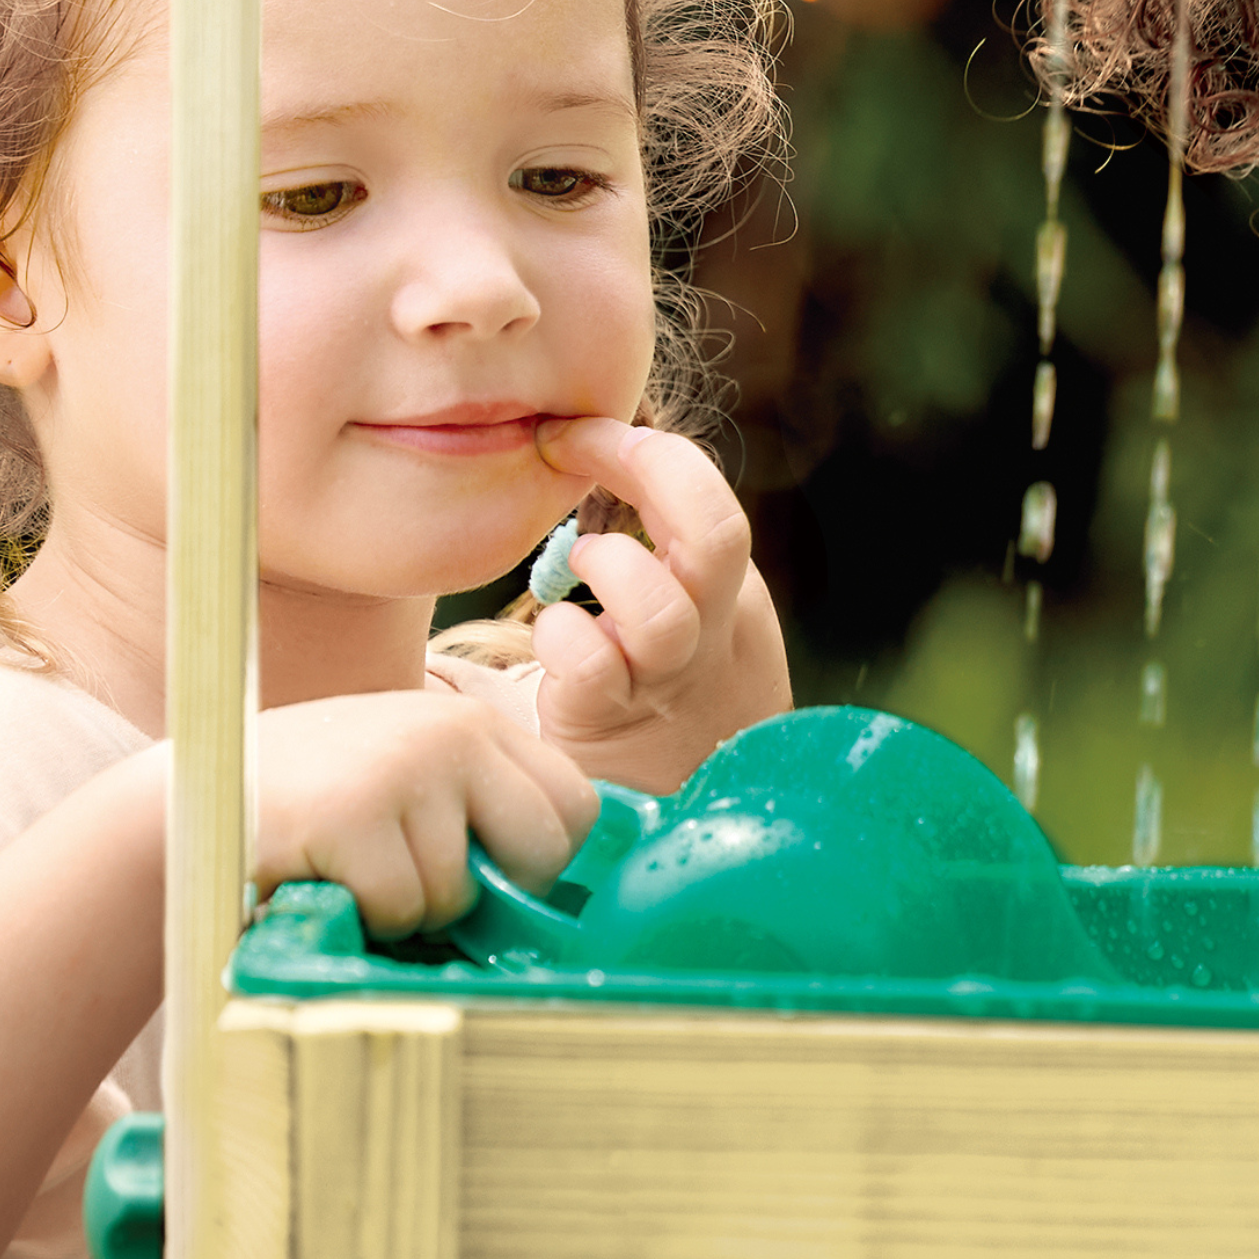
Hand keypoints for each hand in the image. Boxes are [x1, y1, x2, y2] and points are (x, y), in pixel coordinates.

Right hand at [252, 689, 597, 936]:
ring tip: (355, 875)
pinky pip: (397, 907)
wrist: (187, 799)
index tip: (496, 882)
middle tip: (430, 897)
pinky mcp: (350, 815)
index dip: (543, 862)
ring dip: (407, 912)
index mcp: (476, 722)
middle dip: (495, 896)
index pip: (575, 803)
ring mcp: (403, 769)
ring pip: (457, 892)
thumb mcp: (411, 778)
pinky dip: (365, 917)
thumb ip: (478, 810)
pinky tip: (326, 880)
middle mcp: (451, 732)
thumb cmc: (316, 806)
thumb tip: (557, 901)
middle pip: (544, 848)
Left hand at [528, 418, 793, 792]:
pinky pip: (594, 669)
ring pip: (663, 613)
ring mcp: (671, 682)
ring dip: (608, 572)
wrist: (665, 826)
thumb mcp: (652, 625)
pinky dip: (562, 641)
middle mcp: (713, 629)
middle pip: (720, 532)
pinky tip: (553, 648)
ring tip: (577, 571)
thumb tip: (531, 484)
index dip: (648, 453)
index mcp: (727, 592)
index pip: (711, 498)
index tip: (573, 433)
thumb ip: (621, 562)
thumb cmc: (634, 706)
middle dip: (650, 470)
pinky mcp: (616, 723)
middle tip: (575, 449)